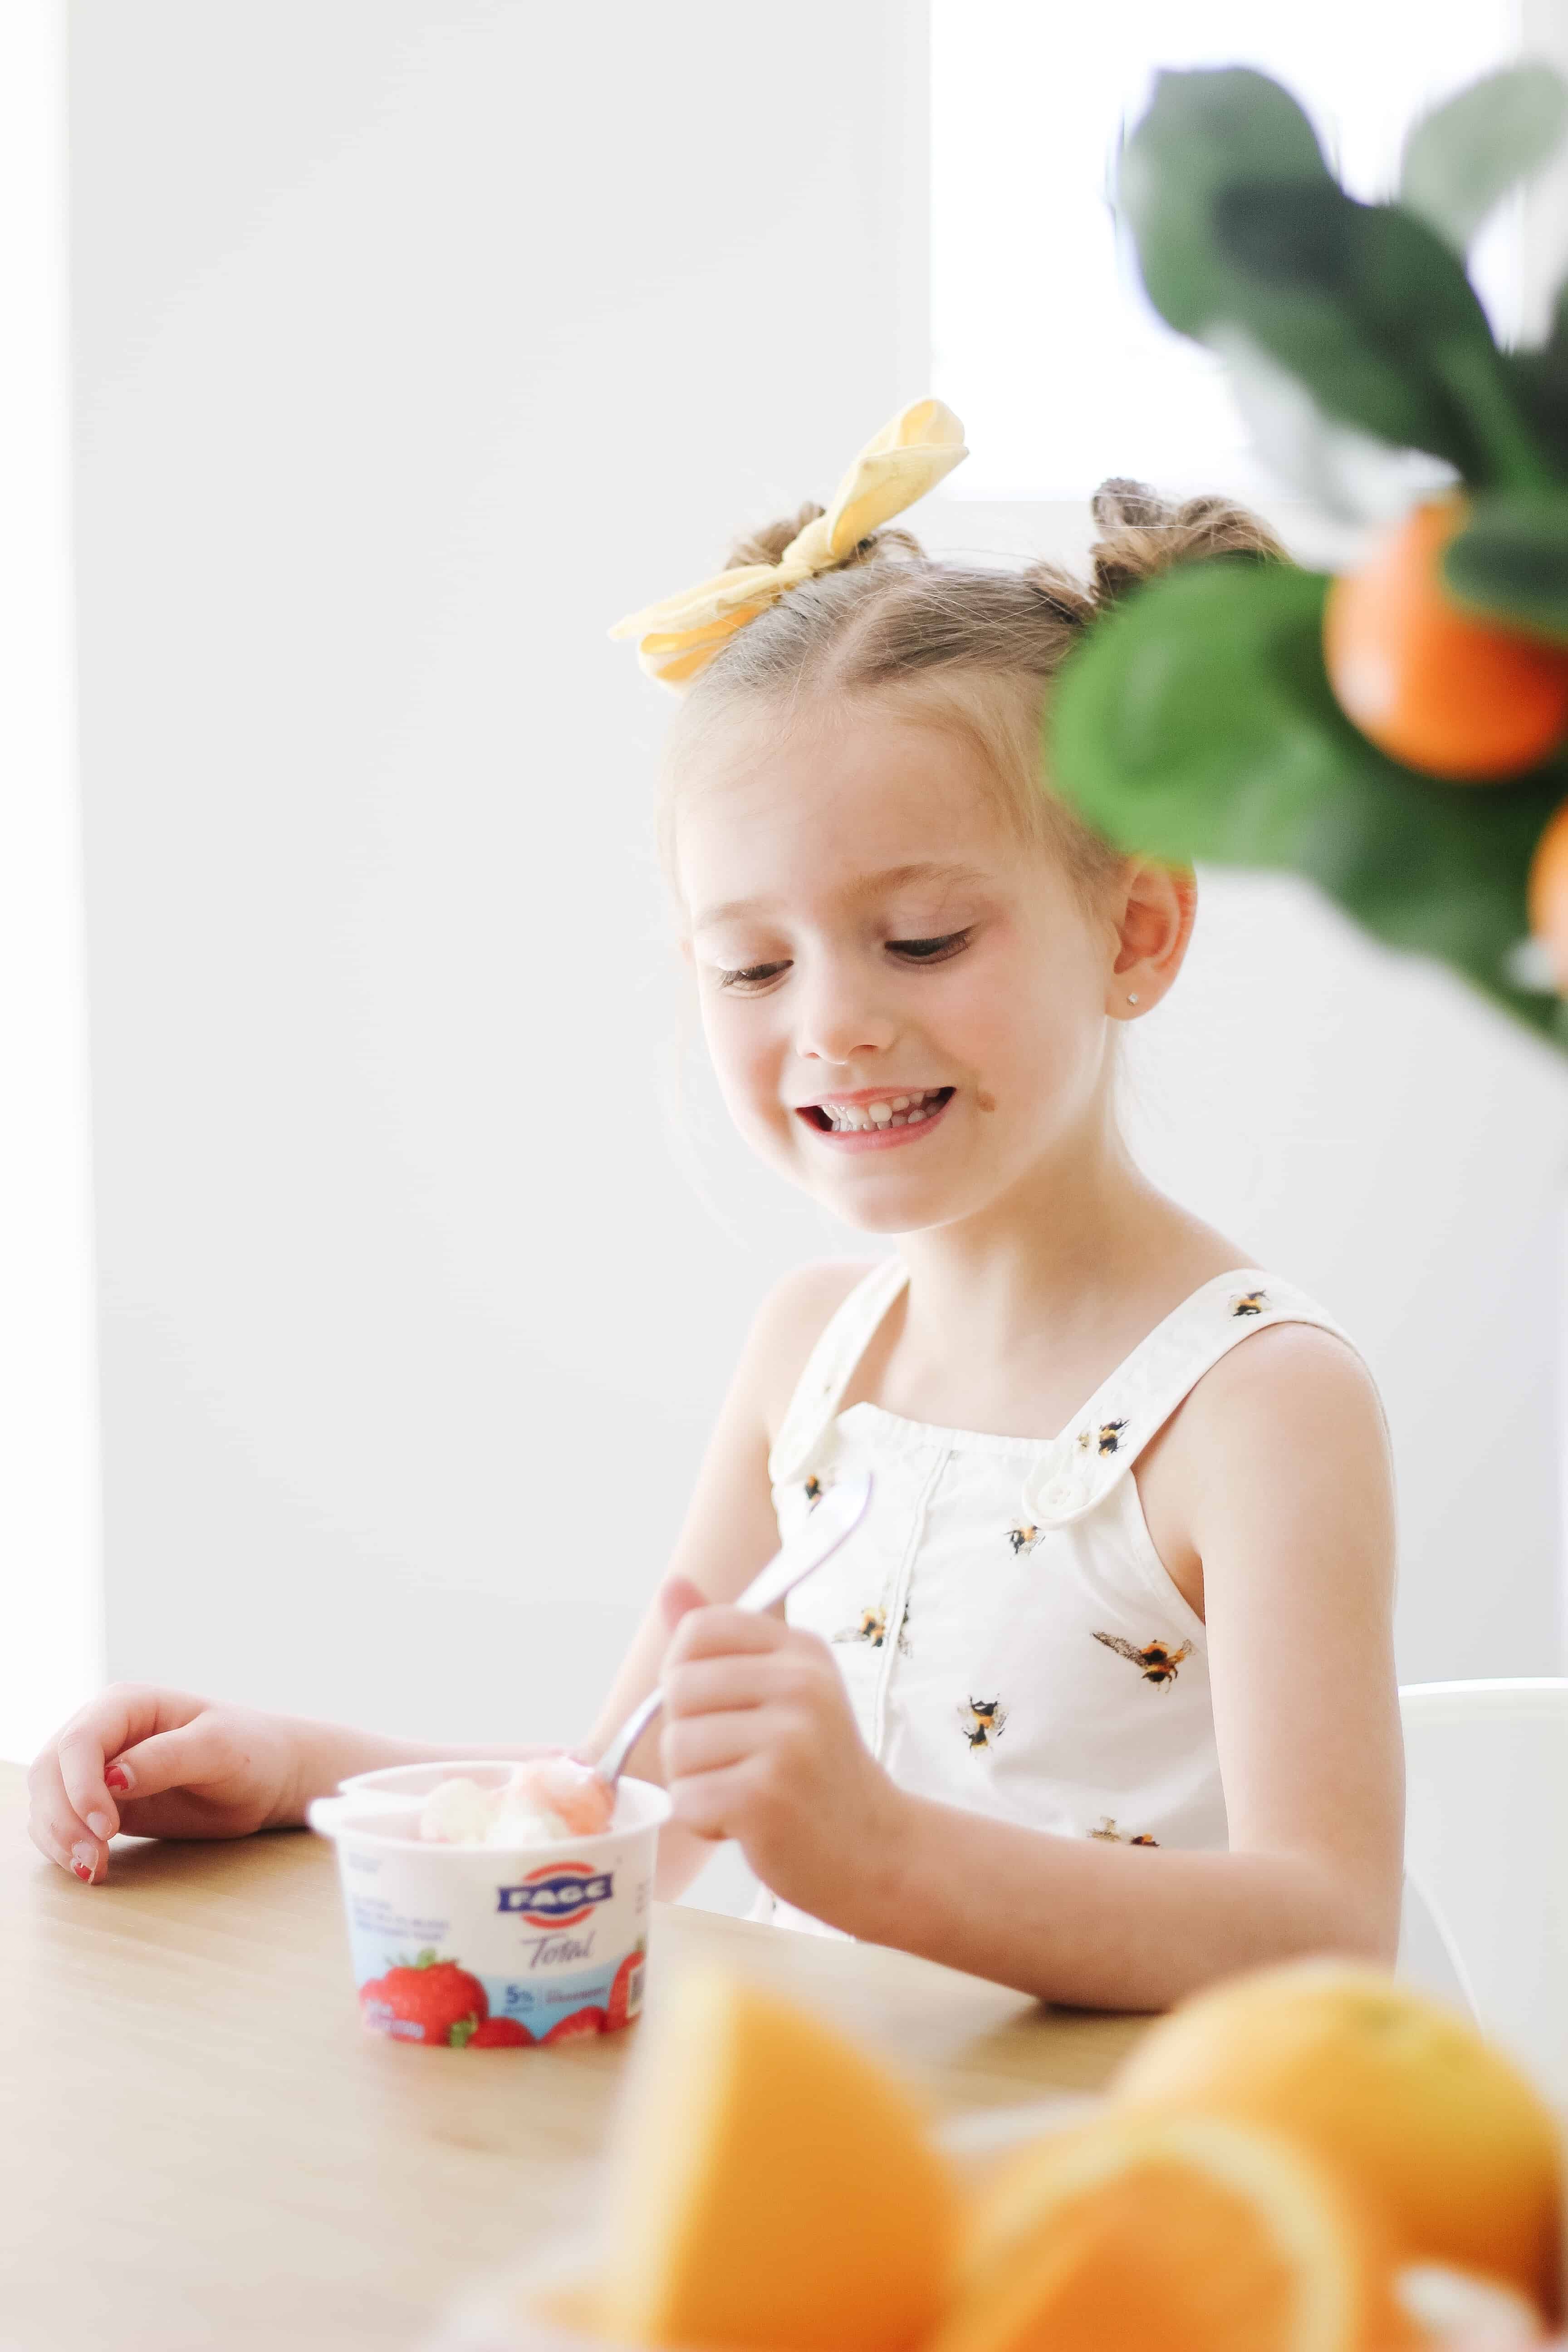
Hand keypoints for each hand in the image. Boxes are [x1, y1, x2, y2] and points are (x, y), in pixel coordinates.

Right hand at [27, 1686, 305, 1885]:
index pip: (80, 1741)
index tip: (107, 1827)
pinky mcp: (100, 1802)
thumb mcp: (219, 1749)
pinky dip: (64, 1847)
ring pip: (48, 1800)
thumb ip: (167, 1758)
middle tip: (93, 1860)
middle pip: (51, 1772)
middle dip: (63, 1819)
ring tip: (93, 1869)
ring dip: (60, 1838)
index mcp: (127, 1704)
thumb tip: (113, 1777)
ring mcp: (97, 1768)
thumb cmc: (251, 1752)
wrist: (267, 1777)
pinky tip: (91, 1866)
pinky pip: (61, 1822)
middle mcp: (104, 1731)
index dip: (81, 1786)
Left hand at [658, 1582, 905, 1922]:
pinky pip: (687, 1799)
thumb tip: (671, 1583)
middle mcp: (800, 1685)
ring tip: (745, 1791)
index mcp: (801, 1651)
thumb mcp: (783, 1690)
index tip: (717, 1707)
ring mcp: (788, 1740)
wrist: (872, 1849)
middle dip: (689, 1735)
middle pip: (678, 1689)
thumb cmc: (814, 1769)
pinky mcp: (768, 1797)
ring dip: (696, 1783)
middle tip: (738, 1760)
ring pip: (677, 1747)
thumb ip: (723, 1641)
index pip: (699, 1629)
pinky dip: (704, 1821)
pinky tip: (746, 1822)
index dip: (686, 1672)